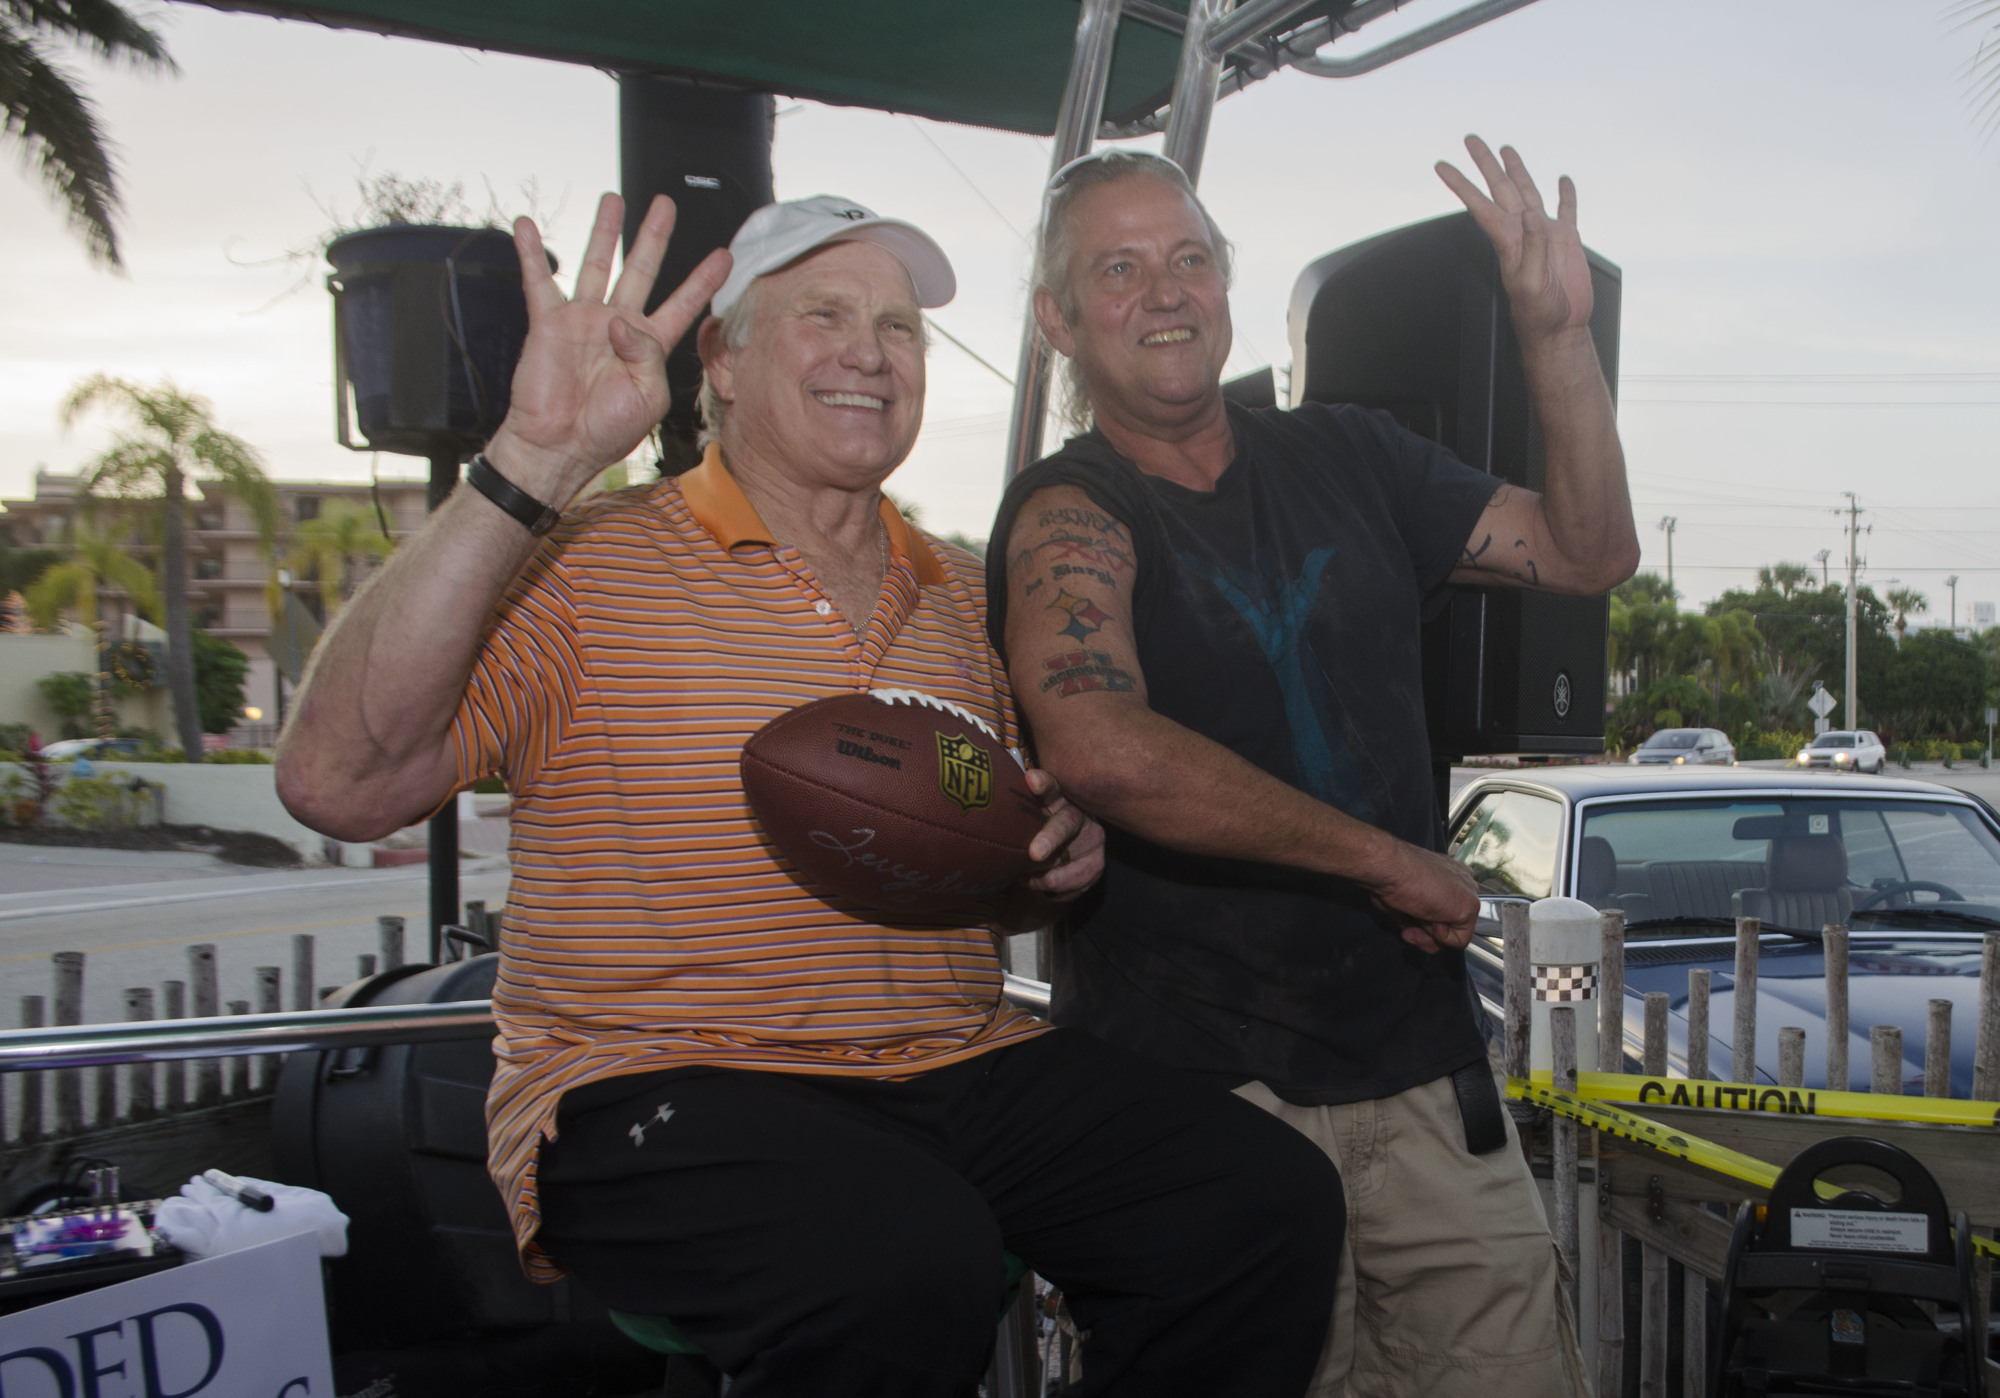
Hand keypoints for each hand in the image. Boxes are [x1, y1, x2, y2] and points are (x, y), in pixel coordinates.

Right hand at [485, 192, 731, 503]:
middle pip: (641, 270)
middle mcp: (618, 326)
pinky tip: (525, 225)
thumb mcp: (648, 397)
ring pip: (596, 265)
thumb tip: (620, 320)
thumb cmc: (607, 431)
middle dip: (653, 237)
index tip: (724, 255)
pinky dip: (531, 253)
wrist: (559, 446)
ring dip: (604, 231)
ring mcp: (583, 320)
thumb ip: (647, 354)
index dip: (703, 280)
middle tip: (666, 204)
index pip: (683, 304)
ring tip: (613, 199)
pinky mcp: (549, 323)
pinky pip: (539, 282)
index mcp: (649, 346)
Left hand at [1024, 767, 1105, 901]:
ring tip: (1023, 877)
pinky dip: (1050, 889)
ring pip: (1068, 862)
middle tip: (1034, 853)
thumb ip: (1016, 814)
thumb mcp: (1027, 819)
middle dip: (1050, 838)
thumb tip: (981, 812)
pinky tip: (1038, 884)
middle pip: (1066, 824)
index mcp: (1059, 798)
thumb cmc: (1036, 831)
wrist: (1061, 852)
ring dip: (1043, 875)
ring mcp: (1093, 842)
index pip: (1052, 786)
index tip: (1031, 780)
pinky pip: (1072, 885)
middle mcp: (1081, 816)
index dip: (1043, 783)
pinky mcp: (1096, 867)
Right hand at [1364, 841, 1479, 953]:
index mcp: (1448, 875)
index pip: (1446, 909)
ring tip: (1415, 922)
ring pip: (1455, 932)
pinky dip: (1440, 938)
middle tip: (1408, 930)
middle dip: (1426, 933)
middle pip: (1451, 922)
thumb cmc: (1389, 877)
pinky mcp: (1471, 906)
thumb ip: (1414, 918)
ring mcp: (1469, 893)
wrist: (1391, 868)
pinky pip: (1460, 939)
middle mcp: (1462, 882)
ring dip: (1431, 935)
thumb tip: (1415, 931)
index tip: (1407, 923)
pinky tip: (1431, 917)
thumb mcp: (1401, 903)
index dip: (1424, 922)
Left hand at [1435, 136, 1591, 347]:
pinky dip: (1566, 194)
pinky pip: (1567, 210)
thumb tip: (1533, 215)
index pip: (1480, 204)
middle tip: (1470, 138)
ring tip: (1506, 149)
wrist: (1560, 329)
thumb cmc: (1539, 313)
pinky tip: (1562, 180)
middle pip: (1501, 189)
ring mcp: (1544, 233)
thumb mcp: (1532, 283)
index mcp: (1508, 240)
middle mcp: (1522, 231)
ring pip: (1528, 192)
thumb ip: (1532, 248)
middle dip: (1485, 164)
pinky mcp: (1567, 240)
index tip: (1441, 166)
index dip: (1461, 184)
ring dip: (1517, 170)